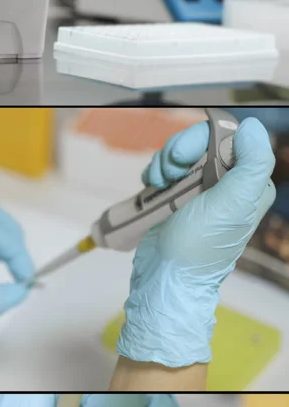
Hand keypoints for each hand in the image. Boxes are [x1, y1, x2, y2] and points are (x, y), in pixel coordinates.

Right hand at [119, 118, 275, 367]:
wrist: (164, 280)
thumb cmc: (199, 247)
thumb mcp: (233, 204)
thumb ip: (254, 162)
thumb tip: (252, 126)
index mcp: (249, 184)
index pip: (228, 138)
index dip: (201, 139)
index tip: (181, 159)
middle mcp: (228, 185)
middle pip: (202, 142)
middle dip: (177, 152)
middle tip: (166, 173)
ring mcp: (201, 191)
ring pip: (181, 154)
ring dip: (163, 163)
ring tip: (156, 184)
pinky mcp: (178, 199)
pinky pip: (167, 169)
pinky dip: (156, 173)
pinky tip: (151, 187)